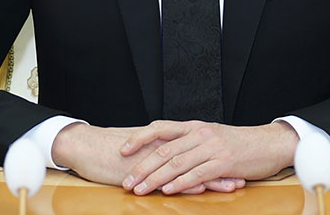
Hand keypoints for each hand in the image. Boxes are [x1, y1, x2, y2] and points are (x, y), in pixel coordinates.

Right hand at [49, 123, 240, 191]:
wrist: (86, 146)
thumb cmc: (109, 150)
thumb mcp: (138, 151)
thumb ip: (157, 154)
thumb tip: (172, 163)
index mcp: (164, 141)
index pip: (196, 150)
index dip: (216, 158)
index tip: (238, 165)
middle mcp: (163, 146)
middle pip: (198, 157)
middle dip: (222, 168)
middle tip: (243, 176)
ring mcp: (154, 157)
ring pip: (188, 166)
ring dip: (211, 178)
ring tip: (232, 185)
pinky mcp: (143, 168)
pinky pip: (167, 176)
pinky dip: (184, 183)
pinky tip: (199, 189)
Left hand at [120, 120, 297, 194]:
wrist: (268, 144)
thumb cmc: (238, 143)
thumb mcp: (210, 136)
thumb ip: (189, 142)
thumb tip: (165, 153)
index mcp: (194, 126)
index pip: (160, 128)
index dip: (139, 138)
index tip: (122, 150)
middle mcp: (200, 134)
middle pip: (164, 150)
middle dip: (141, 167)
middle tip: (126, 182)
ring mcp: (212, 147)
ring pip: (176, 163)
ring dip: (155, 179)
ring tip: (141, 190)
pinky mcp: (223, 162)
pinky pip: (197, 174)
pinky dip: (180, 183)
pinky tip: (168, 191)